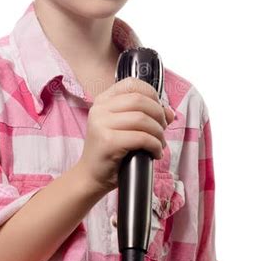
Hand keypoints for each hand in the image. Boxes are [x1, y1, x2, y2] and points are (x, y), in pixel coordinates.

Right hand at [77, 77, 174, 197]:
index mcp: (103, 101)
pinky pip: (141, 138)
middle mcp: (100, 109)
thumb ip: (146, 115)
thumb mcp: (126, 128)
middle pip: (140, 100)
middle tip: (162, 130)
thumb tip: (169, 112)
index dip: (151, 94)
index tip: (159, 110)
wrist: (91, 176)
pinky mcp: (108, 141)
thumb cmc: (111, 153)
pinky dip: (155, 145)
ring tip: (159, 144)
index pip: (132, 84)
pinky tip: (155, 153)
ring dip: (158, 132)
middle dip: (159, 115)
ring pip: (142, 119)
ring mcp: (101, 124)